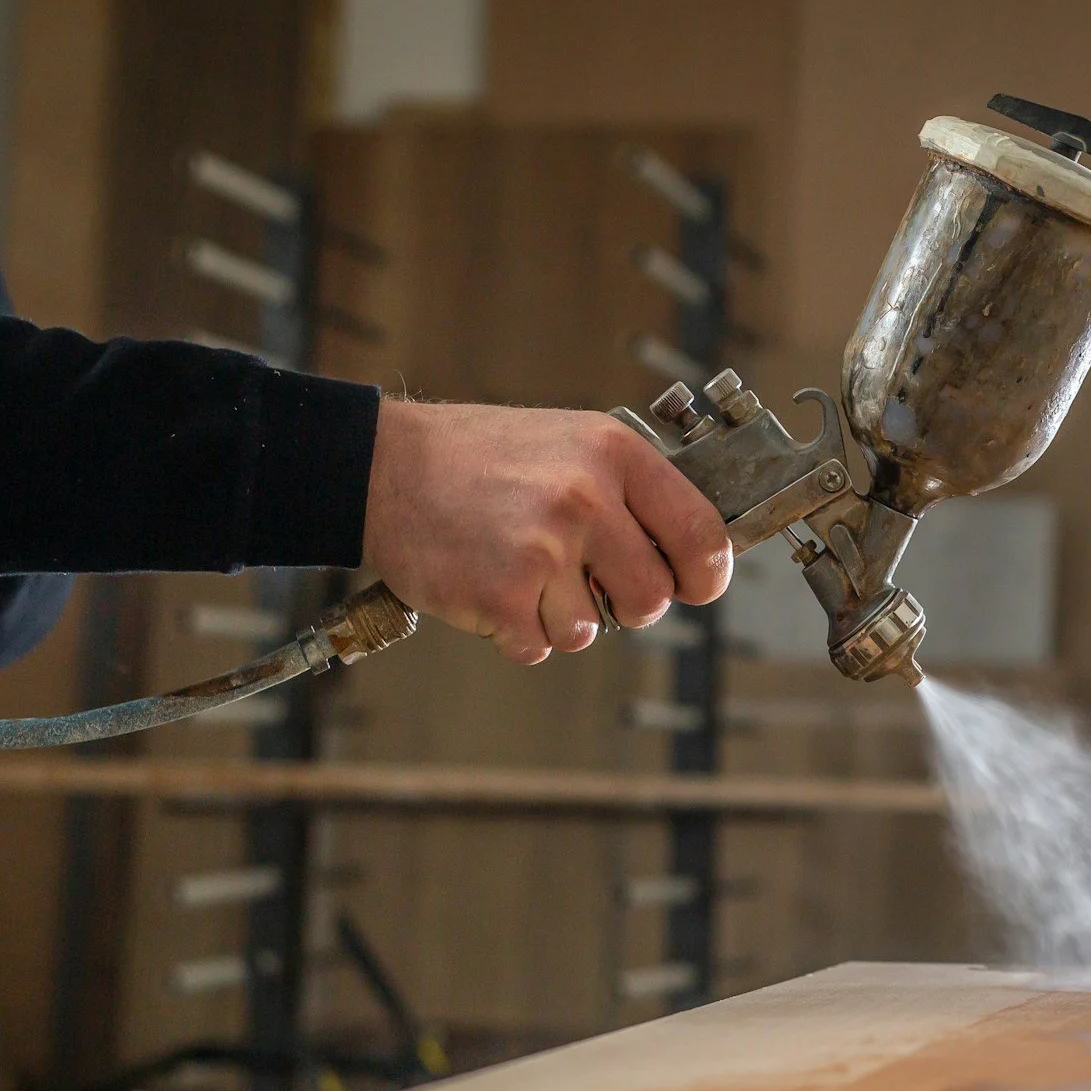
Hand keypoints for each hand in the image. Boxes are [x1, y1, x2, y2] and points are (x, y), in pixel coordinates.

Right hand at [361, 401, 729, 662]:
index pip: (702, 534)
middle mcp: (585, 498)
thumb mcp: (572, 444)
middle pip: (653, 598)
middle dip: (626, 604)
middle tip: (585, 581)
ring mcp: (543, 549)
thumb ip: (631, 493)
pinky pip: (538, 646)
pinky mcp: (502, 595)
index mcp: (614, 455)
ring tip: (521, 570)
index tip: (694, 586)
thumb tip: (693, 554)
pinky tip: (490, 585)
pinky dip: (515, 631)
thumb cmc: (482, 459)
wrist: (385, 466)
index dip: (705, 575)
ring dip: (558, 616)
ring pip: (590, 630)